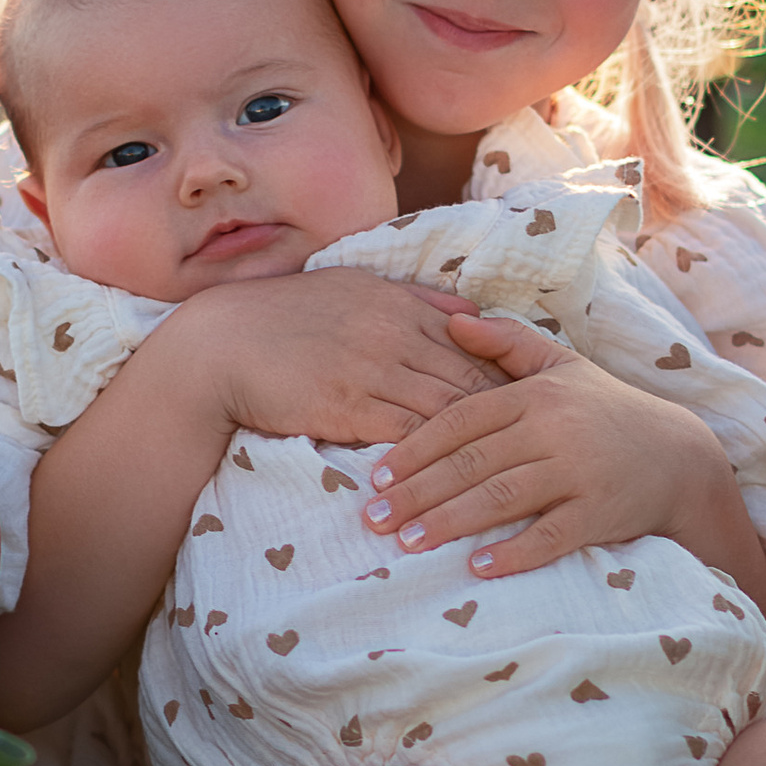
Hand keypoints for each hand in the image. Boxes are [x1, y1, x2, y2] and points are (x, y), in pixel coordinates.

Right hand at [176, 270, 505, 449]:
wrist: (223, 345)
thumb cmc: (286, 317)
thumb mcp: (354, 287)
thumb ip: (414, 300)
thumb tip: (469, 314)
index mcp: (399, 304)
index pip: (474, 343)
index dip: (510, 376)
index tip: (538, 404)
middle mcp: (394, 334)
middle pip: (470, 378)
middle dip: (510, 414)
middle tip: (543, 443)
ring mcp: (373, 371)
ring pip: (446, 409)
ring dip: (481, 441)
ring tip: (514, 469)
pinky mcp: (349, 407)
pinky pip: (409, 435)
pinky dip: (438, 457)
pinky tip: (460, 478)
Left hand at [361, 310, 739, 579]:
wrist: (680, 457)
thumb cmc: (608, 412)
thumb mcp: (562, 366)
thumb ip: (507, 343)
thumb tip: (452, 321)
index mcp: (536, 395)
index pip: (460, 421)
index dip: (414, 449)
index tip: (376, 477)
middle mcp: (553, 430)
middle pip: (471, 463)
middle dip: (417, 493)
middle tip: (373, 520)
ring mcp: (578, 472)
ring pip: (500, 498)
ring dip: (449, 523)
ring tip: (408, 544)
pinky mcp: (600, 512)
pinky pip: (550, 536)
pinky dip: (512, 553)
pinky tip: (476, 568)